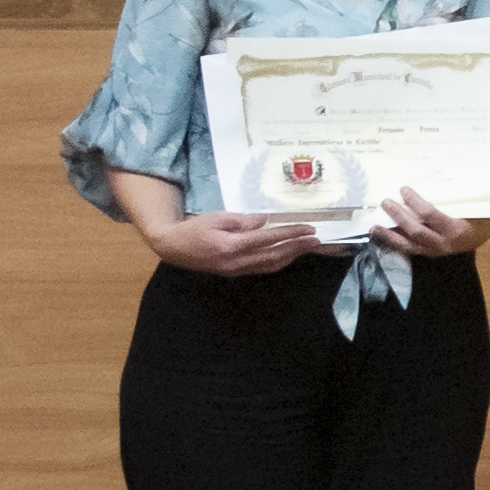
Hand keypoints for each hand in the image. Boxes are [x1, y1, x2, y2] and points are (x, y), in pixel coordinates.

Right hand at [148, 208, 315, 279]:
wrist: (173, 247)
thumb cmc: (194, 229)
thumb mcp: (217, 217)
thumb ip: (243, 221)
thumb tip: (266, 221)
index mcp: (231, 245)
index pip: (268, 239)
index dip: (290, 234)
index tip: (308, 229)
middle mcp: (236, 262)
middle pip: (274, 256)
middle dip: (298, 248)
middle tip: (316, 240)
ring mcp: (236, 270)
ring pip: (270, 265)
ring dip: (291, 256)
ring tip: (307, 247)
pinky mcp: (234, 272)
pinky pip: (261, 268)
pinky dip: (278, 261)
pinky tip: (288, 254)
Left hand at [365, 188, 480, 260]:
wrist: (483, 237)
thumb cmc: (481, 217)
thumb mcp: (479, 206)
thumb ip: (464, 195)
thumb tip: (446, 173)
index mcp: (456, 230)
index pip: (430, 215)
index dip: (415, 202)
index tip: (404, 189)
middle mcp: (444, 244)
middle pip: (415, 231)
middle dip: (398, 216)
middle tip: (385, 202)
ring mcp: (436, 251)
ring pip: (409, 245)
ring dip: (390, 236)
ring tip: (374, 226)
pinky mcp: (429, 253)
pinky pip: (409, 250)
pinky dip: (395, 243)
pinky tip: (383, 236)